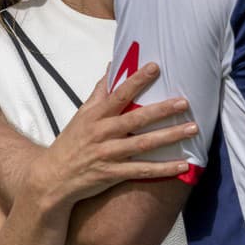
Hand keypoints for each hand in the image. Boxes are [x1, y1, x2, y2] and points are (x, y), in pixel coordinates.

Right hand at [26, 62, 196, 210]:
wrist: (52, 179)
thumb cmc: (72, 142)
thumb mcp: (82, 114)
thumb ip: (100, 90)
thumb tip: (111, 65)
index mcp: (96, 115)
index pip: (120, 94)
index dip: (137, 80)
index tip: (155, 67)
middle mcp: (103, 133)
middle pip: (136, 119)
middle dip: (162, 110)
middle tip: (184, 102)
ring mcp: (109, 154)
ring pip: (144, 145)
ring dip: (170, 137)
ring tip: (192, 129)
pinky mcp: (113, 174)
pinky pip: (142, 171)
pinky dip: (163, 169)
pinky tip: (183, 164)